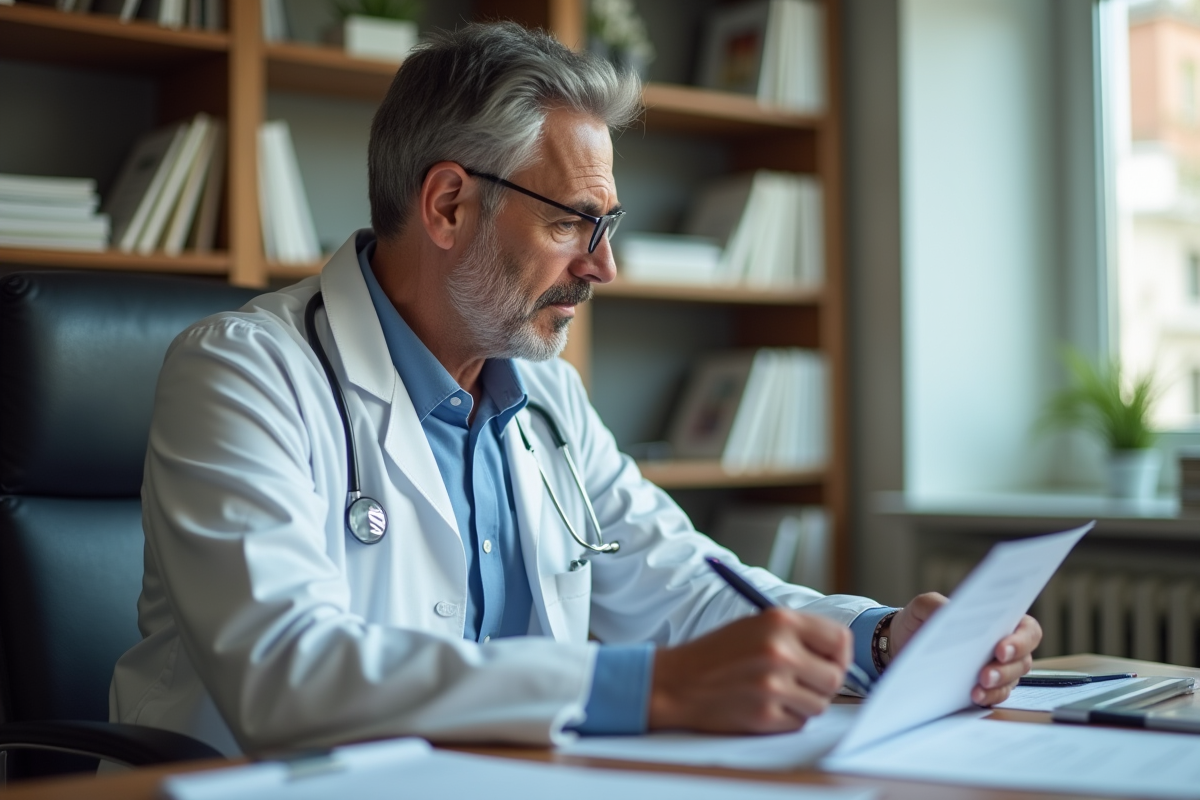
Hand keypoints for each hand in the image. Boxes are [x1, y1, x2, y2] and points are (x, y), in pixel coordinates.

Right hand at [648, 608, 851, 733]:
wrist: (677, 681)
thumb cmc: (716, 653)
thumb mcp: (755, 625)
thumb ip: (796, 634)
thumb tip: (839, 653)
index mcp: (779, 621)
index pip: (839, 639)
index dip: (839, 654)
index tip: (830, 661)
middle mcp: (779, 651)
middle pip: (835, 676)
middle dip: (822, 683)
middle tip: (804, 682)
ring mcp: (773, 685)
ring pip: (820, 704)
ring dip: (803, 702)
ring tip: (776, 692)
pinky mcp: (765, 715)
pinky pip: (799, 722)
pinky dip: (786, 718)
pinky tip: (763, 705)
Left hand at [888, 592, 1042, 705]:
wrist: (900, 646)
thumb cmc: (920, 622)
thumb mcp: (922, 607)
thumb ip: (934, 604)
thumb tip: (949, 611)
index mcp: (997, 621)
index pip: (1026, 629)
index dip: (1021, 640)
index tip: (1000, 648)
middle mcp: (1003, 646)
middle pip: (1023, 659)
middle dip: (1007, 667)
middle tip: (986, 673)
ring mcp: (997, 670)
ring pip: (1012, 680)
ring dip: (998, 684)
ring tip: (979, 685)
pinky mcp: (984, 689)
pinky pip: (996, 696)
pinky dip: (988, 697)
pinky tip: (974, 696)